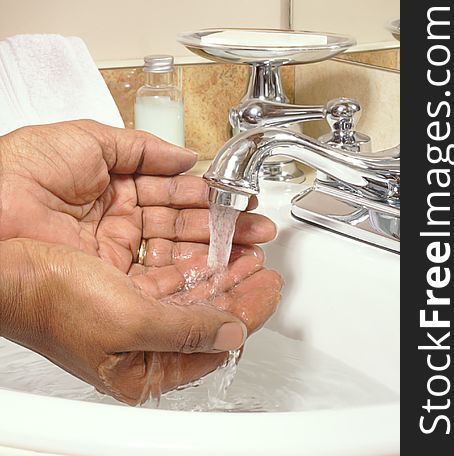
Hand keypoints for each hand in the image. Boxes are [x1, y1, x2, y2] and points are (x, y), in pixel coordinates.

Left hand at [0, 121, 276, 282]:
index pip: (171, 200)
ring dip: (215, 262)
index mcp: (111, 194)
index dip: (208, 202)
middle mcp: (114, 231)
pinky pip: (159, 292)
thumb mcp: (91, 141)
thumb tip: (186, 156)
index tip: (237, 203)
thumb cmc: (20, 171)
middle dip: (222, 234)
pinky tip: (221, 280)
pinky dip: (193, 287)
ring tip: (252, 258)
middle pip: (180, 235)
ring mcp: (111, 263)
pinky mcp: (107, 291)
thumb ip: (145, 148)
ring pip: (175, 264)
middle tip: (256, 234)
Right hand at [0, 239, 281, 404]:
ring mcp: (134, 309)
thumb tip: (232, 333)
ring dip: (221, 266)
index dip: (246, 314)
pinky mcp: (126, 281)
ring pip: (193, 288)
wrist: (13, 266)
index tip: (269, 289)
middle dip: (239, 287)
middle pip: (207, 314)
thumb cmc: (55, 303)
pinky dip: (195, 255)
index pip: (212, 344)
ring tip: (247, 248)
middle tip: (265, 266)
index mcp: (141, 368)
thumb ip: (188, 331)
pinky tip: (212, 244)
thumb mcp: (130, 323)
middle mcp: (141, 341)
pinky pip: (171, 268)